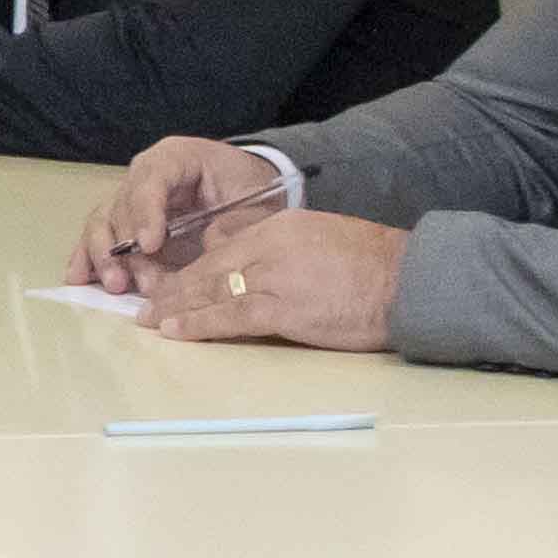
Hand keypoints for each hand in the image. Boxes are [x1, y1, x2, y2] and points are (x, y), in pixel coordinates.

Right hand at [77, 136, 285, 292]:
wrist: (248, 188)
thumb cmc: (251, 189)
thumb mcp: (253, 203)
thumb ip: (232, 225)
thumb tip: (206, 249)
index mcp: (177, 157)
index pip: (151, 179)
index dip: (145, 212)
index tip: (149, 245)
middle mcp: (145, 173)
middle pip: (121, 205)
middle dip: (124, 246)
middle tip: (135, 280)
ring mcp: (132, 196)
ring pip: (103, 221)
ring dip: (104, 255)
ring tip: (116, 285)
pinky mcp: (127, 221)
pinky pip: (101, 236)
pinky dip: (88, 257)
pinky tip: (79, 278)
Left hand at [143, 207, 406, 352]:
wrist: (410, 281)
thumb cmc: (374, 267)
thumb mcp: (320, 240)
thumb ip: (281, 249)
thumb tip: (247, 264)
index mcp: (279, 227)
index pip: (221, 248)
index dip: (191, 270)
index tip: (170, 286)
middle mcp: (270, 246)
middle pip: (208, 268)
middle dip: (174, 289)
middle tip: (146, 306)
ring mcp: (276, 276)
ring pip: (212, 290)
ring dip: (177, 308)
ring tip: (150, 322)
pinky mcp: (285, 307)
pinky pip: (231, 316)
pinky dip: (199, 324)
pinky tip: (176, 331)